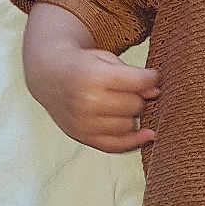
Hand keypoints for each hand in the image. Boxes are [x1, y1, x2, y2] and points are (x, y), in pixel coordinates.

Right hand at [29, 46, 160, 152]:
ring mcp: (83, 122)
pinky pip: (115, 145)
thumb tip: (155, 92)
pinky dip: (134, 141)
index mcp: (93, 76)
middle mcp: (86, 102)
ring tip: (122, 103)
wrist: (48, 76)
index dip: (151, 78)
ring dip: (132, 116)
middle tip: (131, 90)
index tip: (153, 76)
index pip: (137, 81)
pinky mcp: (82, 136)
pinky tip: (147, 134)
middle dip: (138, 97)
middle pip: (134, 105)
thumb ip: (132, 74)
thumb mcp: (106, 60)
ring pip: (128, 125)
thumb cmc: (82, 65)